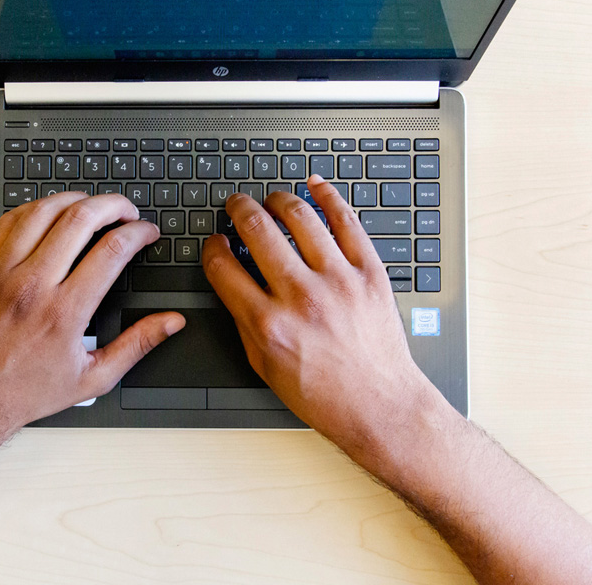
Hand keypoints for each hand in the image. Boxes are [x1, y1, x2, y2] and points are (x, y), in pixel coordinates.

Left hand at [0, 193, 184, 440]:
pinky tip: (52, 213)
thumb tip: (171, 322)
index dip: (138, 232)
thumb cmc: (27, 390)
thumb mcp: (94, 378)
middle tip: (127, 211)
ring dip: (76, 200)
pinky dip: (38, 208)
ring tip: (93, 206)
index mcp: (65, 312)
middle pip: (81, 218)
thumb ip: (138, 344)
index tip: (147, 232)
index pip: (112, 250)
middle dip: (114, 205)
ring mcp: (2, 271)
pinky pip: (11, 219)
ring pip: (45, 210)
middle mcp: (33, 285)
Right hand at [202, 176, 442, 463]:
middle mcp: (301, 297)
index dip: (213, 248)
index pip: (223, 267)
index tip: (216, 242)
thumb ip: (244, 321)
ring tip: (271, 200)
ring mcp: (338, 281)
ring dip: (278, 200)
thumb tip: (232, 283)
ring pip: (300, 217)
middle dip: (239, 209)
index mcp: (268, 324)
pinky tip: (315, 186)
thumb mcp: (264, 366)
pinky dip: (328, 197)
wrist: (378, 405)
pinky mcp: (369, 273)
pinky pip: (347, 221)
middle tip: (237, 205)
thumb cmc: (324, 394)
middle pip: (257, 230)